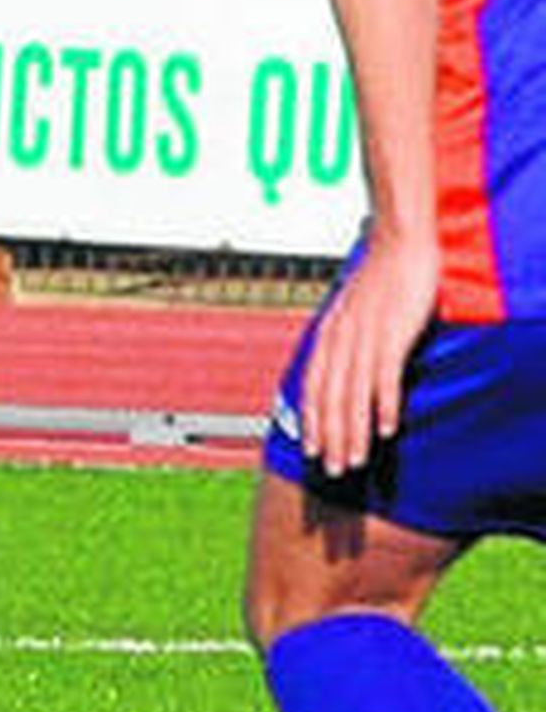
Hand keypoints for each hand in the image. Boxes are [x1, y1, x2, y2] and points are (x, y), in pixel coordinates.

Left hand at [301, 229, 439, 477]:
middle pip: (331, 396)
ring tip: (357, 461)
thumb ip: (346, 337)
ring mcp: (365, 335)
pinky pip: (385, 374)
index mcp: (329, 333)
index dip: (314, 420)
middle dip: (331, 436)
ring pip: (353, 392)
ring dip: (354, 430)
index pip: (314, 386)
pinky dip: (384, 403)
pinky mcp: (391, 331)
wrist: (398, 241)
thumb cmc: (380, 277)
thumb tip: (343, 364)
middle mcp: (340, 337)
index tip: (314, 451)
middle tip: (334, 470)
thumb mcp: (354, 310)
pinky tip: (389, 429)